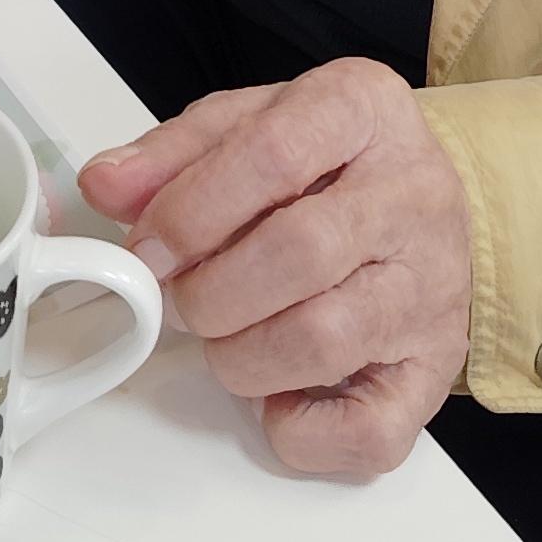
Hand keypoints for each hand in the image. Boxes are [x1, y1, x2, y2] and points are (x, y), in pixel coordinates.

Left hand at [79, 57, 471, 478]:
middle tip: (181, 299)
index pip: (274, 153)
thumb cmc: (327, 167)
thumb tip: (106, 186)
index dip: (191, 211)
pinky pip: (367, 431)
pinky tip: (279, 394)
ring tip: (226, 338)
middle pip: (299, 252)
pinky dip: (300, 431)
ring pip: (323, 341)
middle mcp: (413, 194)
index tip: (147, 248)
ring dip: (240, 358)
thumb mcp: (250, 126)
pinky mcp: (435, 369)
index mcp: (362, 111)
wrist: (424, 209)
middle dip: (209, 292)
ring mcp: (433, 287)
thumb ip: (175, 155)